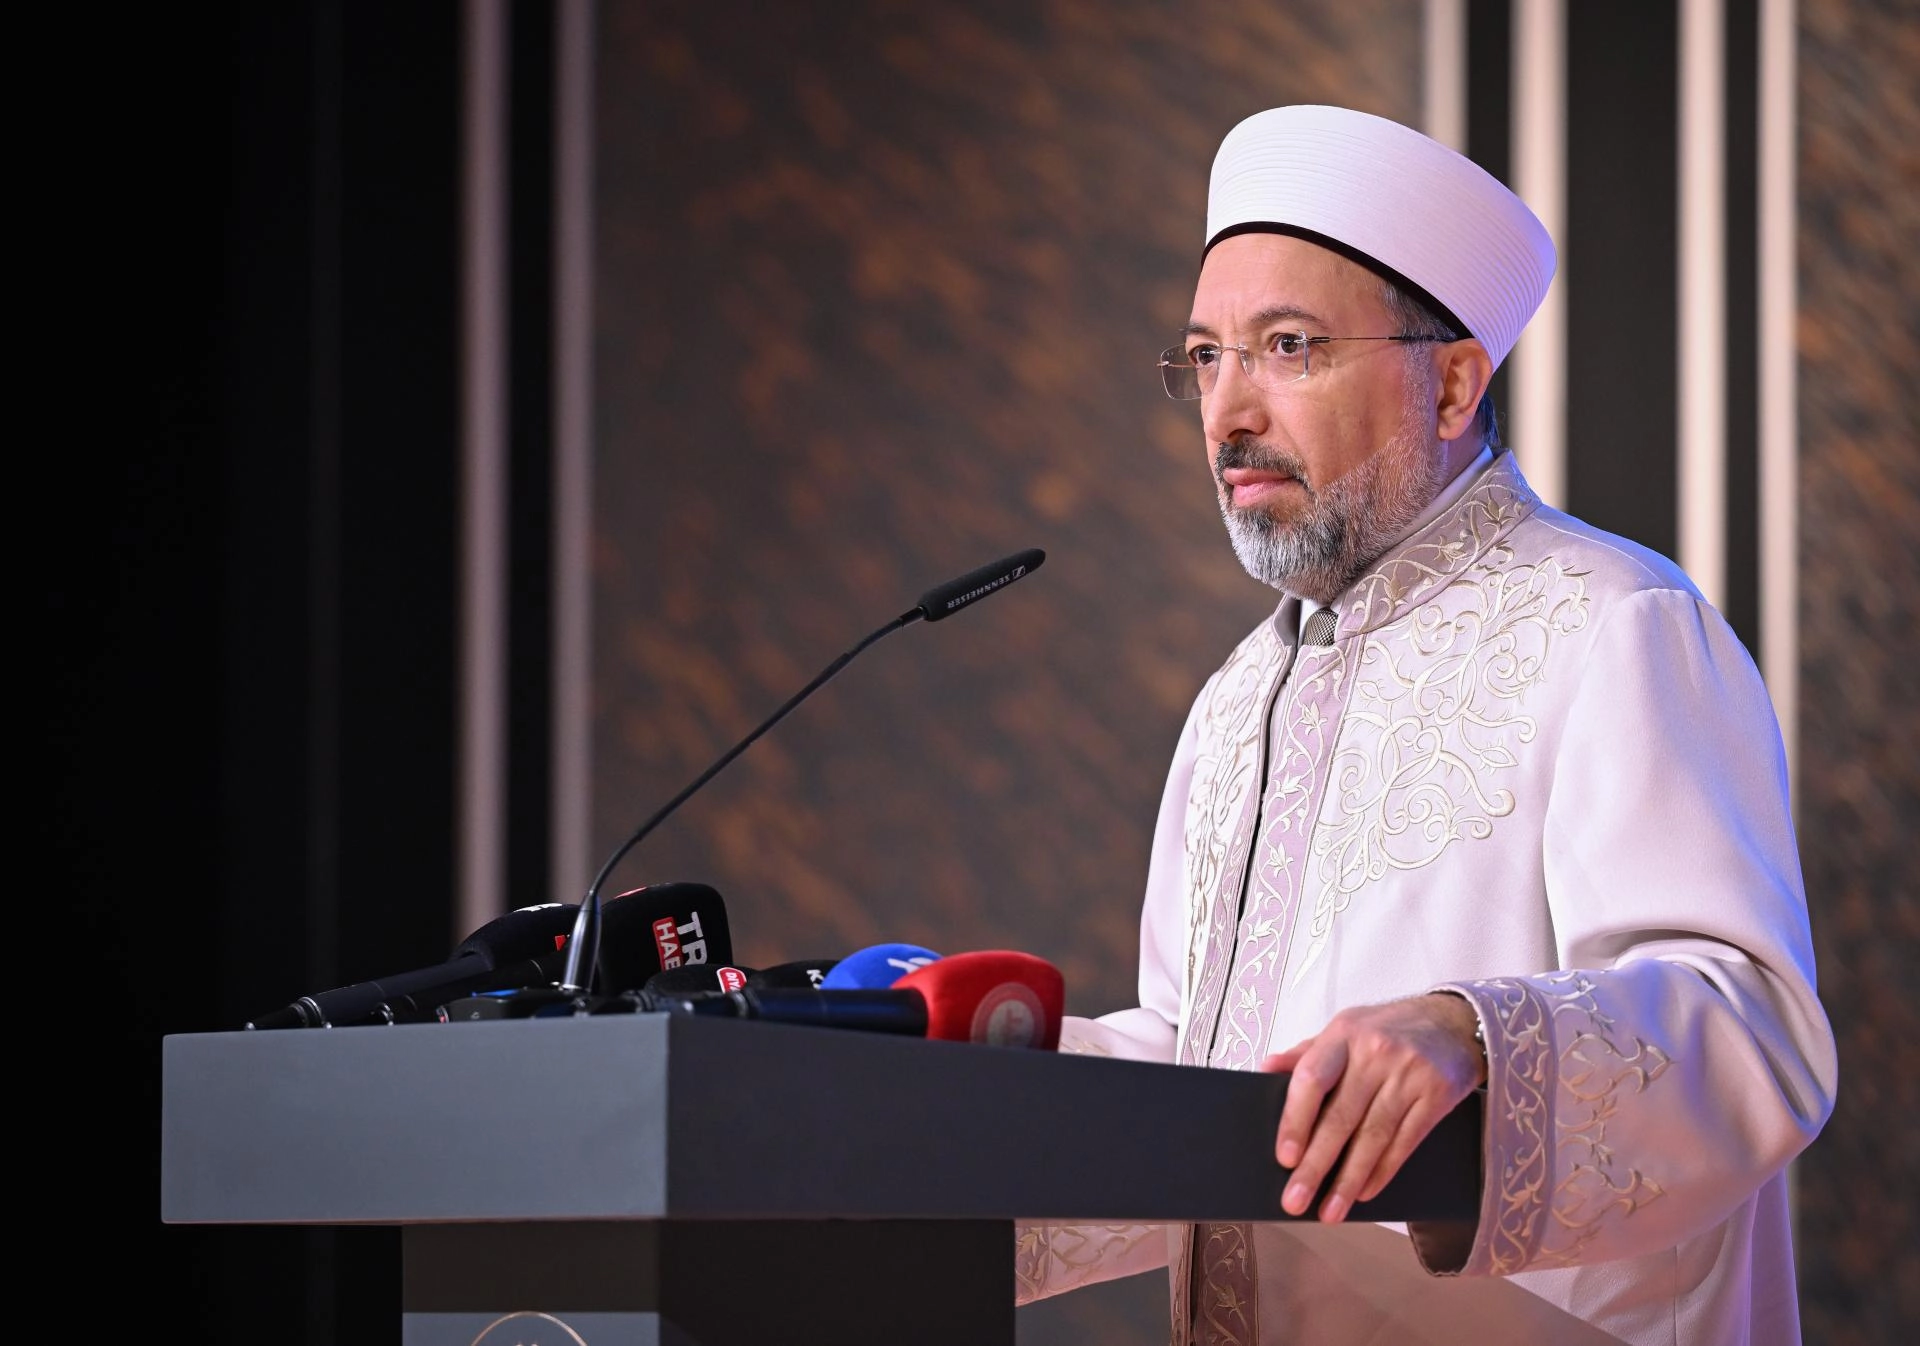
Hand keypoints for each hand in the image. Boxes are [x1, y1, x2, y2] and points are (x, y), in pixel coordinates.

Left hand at [1258, 993, 1485, 1221]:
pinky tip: (1364, 1193)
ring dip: (1348, 1180)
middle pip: (1340, 1117)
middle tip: (1294, 1201)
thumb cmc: (1388, 1028)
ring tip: (1329, 1212)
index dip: (1296, 1120)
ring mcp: (1408, 1074)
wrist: (1455, 1020)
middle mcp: (1375, 1052)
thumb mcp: (1346, 1027)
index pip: (1312, 1078)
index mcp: (1344, 1033)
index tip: (1284, 1157)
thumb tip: (1266, 1070)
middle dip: (1316, 1165)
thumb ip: (1308, 1052)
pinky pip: (1405, 1142)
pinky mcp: (1437, 1095)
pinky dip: (1382, 1172)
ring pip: (1373, 1137)